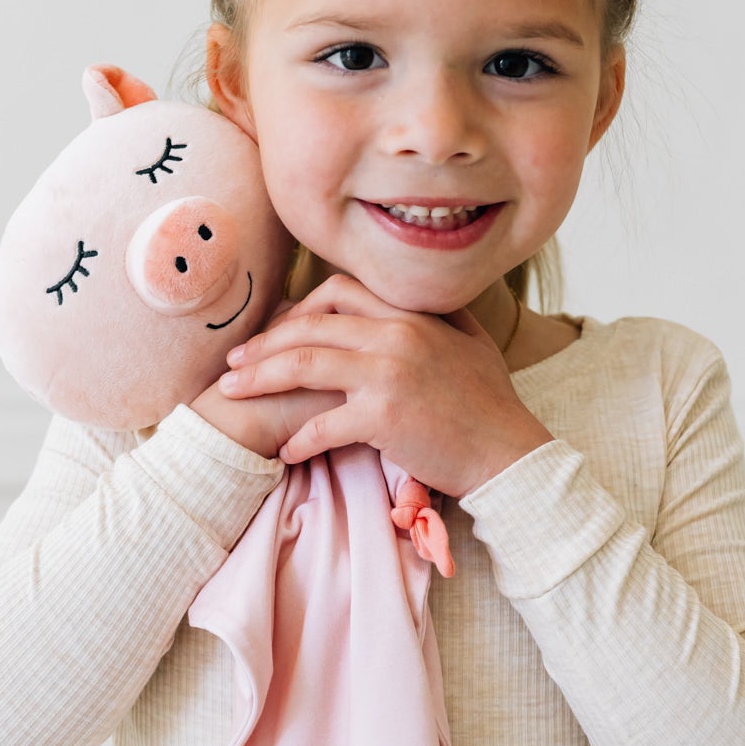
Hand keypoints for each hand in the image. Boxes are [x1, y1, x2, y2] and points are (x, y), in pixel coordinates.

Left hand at [213, 272, 553, 496]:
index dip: (298, 309)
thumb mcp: (471, 343)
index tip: (276, 333)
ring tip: (235, 394)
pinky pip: (322, 423)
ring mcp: (389, 373)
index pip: (337, 292)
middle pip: (309, 326)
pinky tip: (285, 450)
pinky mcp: (384, 417)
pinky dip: (297, 438)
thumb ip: (440, 316)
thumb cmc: (491, 405)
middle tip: (234, 363)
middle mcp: (396, 335)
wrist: (510, 453)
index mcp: (411, 315)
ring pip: (304, 364)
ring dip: (262, 379)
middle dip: (263, 344)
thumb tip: (420, 298)